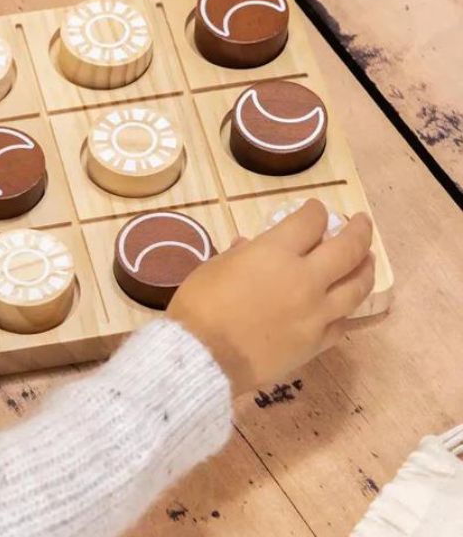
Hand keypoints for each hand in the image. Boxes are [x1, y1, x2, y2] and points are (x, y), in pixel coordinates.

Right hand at [167, 199, 374, 395]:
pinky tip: (347, 303)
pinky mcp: (317, 342)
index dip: (316, 211)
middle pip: (346, 249)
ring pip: (356, 286)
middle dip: (357, 230)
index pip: (309, 222)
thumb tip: (249, 247)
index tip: (316, 209)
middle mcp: (305, 279)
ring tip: (367, 259)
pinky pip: (342, 322)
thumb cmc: (201, 305)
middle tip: (361, 222)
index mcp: (276, 253)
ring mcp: (316, 313)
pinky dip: (346, 309)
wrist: (204, 357)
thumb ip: (240, 254)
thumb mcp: (215, 267)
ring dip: (365, 268)